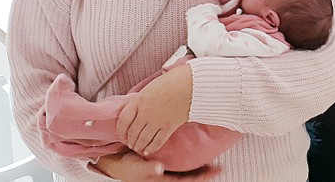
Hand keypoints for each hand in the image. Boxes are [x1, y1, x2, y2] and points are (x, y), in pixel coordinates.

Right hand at [96, 151, 220, 180]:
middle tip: (219, 167)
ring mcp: (166, 172)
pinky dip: (189, 162)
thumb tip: (160, 167)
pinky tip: (196, 155)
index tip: (216, 171)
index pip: (187, 181)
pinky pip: (180, 166)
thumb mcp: (136, 167)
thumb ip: (148, 167)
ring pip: (186, 172)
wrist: (115, 163)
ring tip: (212, 162)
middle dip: (204, 173)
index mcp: (163, 180)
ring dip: (199, 168)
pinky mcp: (164, 164)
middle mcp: (167, 177)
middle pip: (190, 178)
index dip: (202, 177)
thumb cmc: (126, 167)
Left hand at [116, 63, 192, 157]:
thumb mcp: (151, 86)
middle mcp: (145, 113)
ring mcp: (157, 121)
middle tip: (130, 143)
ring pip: (143, 139)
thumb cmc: (174, 80)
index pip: (123, 120)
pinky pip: (157, 142)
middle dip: (130, 140)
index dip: (121, 130)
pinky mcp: (169, 127)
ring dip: (139, 146)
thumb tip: (138, 106)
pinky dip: (151, 148)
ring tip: (138, 148)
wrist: (192, 84)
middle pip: (132, 132)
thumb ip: (143, 98)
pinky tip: (148, 151)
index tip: (122, 134)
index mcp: (139, 100)